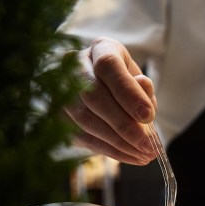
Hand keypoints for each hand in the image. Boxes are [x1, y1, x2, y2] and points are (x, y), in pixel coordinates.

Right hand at [63, 37, 156, 164]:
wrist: (103, 91)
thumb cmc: (126, 86)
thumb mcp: (140, 83)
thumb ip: (143, 91)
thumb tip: (144, 100)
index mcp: (101, 49)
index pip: (109, 66)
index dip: (128, 93)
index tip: (148, 117)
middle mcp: (75, 64)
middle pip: (94, 96)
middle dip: (124, 125)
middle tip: (148, 146)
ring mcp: (60, 89)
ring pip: (85, 119)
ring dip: (117, 142)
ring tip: (143, 155)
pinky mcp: (56, 114)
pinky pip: (81, 136)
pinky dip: (108, 150)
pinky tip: (129, 156)